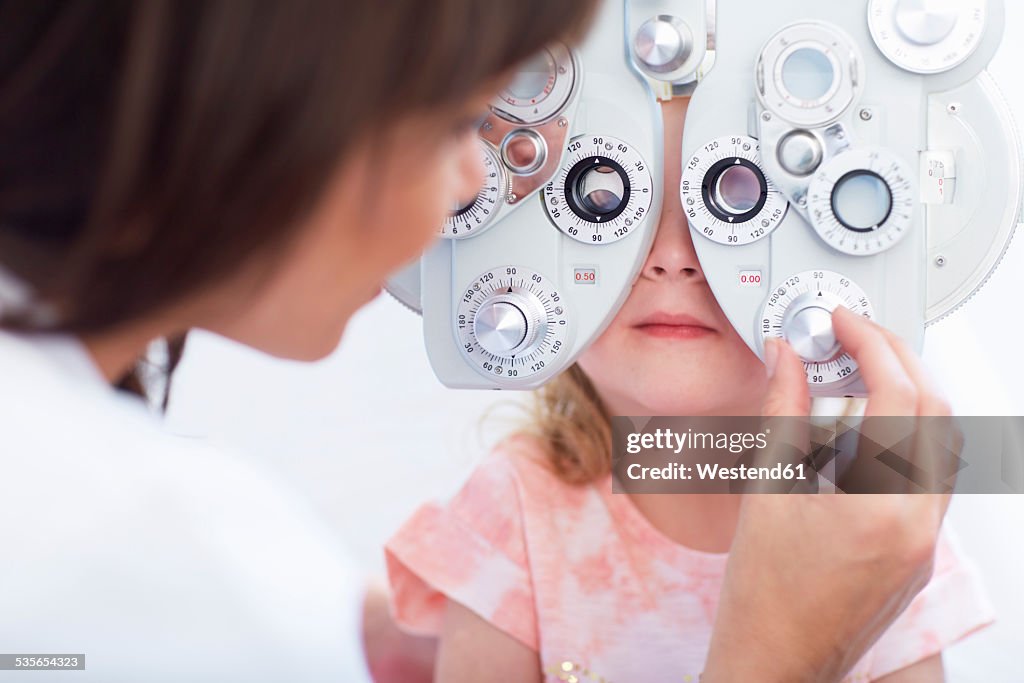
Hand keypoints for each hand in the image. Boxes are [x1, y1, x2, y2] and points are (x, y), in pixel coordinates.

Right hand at [702, 306, 953, 681]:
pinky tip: (858, 433)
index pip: (898, 397)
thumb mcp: (765, 489)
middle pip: (937, 412)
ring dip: (906, 398)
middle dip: (898, 360)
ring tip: (856, 376)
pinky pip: (928, 476)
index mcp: (882, 508)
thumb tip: (786, 359)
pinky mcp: (920, 551)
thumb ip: (781, 411)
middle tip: (853, 336)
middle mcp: (920, 525)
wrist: (776, 659)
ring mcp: (926, 541)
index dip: (869, 344)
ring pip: (941, 443)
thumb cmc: (763, 595)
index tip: (841, 322)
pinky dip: (901, 439)